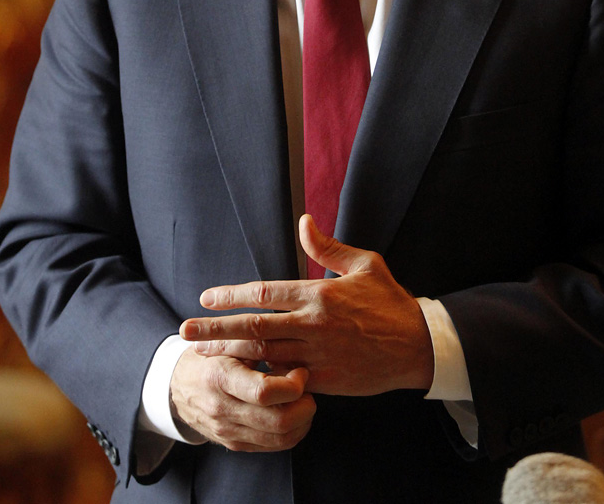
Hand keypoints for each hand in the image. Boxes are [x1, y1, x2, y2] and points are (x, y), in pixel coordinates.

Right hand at [169, 347, 315, 452]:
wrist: (176, 385)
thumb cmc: (208, 355)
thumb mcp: (226, 340)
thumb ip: (258, 341)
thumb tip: (295, 343)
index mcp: (220, 378)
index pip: (265, 392)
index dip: (292, 384)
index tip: (301, 370)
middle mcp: (223, 410)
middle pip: (279, 421)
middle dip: (305, 405)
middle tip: (308, 387)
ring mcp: (228, 432)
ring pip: (281, 439)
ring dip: (303, 420)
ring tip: (303, 398)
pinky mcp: (234, 444)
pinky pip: (274, 446)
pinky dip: (293, 431)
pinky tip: (294, 411)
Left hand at [179, 215, 433, 396]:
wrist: (418, 346)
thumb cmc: (389, 301)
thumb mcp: (363, 264)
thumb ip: (327, 247)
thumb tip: (303, 222)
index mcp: (319, 295)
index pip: (265, 294)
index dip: (232, 296)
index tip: (206, 298)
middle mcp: (314, 325)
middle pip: (255, 327)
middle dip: (216, 329)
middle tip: (184, 332)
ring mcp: (318, 356)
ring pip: (265, 356)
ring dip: (231, 355)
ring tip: (201, 355)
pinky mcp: (325, 381)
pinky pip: (285, 380)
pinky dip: (261, 377)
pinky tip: (238, 377)